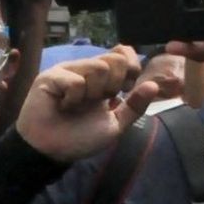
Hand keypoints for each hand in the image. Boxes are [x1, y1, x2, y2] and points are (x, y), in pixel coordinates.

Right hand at [15, 46, 173, 162]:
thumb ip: (134, 106)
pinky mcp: (50, 77)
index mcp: (102, 78)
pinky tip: (63, 106)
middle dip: (114, 85)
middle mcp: (85, 70)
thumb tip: (153, 85)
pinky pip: (76, 80)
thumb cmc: (80, 137)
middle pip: (115, 58)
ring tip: (78, 105)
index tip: (125, 89)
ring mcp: (67, 71)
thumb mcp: (115, 124)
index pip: (123, 53)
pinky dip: (74, 99)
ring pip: (98, 66)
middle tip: (98, 101)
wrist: (51, 151)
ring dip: (93, 93)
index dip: (131, 67)